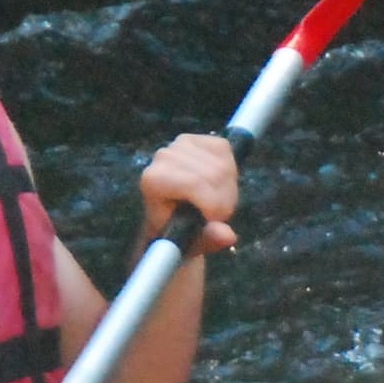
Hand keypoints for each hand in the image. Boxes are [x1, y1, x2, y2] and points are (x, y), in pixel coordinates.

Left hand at [138, 130, 237, 257]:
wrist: (171, 219)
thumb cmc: (176, 235)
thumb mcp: (190, 245)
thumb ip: (208, 240)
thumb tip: (227, 236)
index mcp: (153, 180)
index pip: (196, 183)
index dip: (214, 205)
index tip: (214, 221)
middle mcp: (163, 156)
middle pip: (214, 174)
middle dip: (224, 200)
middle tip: (217, 216)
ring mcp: (180, 143)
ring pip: (223, 165)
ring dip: (228, 190)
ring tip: (216, 203)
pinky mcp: (198, 137)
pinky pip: (225, 150)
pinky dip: (230, 171)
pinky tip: (218, 184)